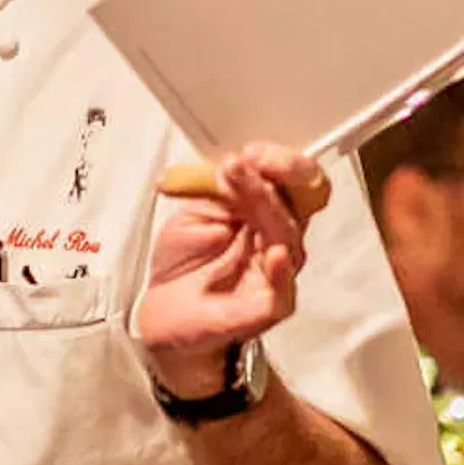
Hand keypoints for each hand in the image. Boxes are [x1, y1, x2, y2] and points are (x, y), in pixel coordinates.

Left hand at [133, 144, 318, 396]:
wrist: (163, 313)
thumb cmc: (185, 263)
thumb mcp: (194, 212)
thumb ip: (214, 188)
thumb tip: (233, 162)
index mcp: (269, 212)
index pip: (298, 180)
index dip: (283, 161)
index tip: (251, 151)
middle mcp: (281, 239)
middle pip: (300, 200)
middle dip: (274, 173)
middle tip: (240, 161)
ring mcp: (278, 274)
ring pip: (286, 235)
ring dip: (265, 204)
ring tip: (237, 181)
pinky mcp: (267, 308)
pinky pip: (283, 291)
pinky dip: (281, 272)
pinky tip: (274, 253)